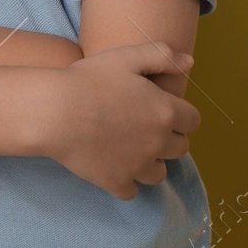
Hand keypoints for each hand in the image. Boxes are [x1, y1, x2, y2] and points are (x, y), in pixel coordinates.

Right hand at [43, 42, 199, 199]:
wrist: (54, 111)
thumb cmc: (89, 80)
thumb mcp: (126, 57)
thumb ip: (162, 55)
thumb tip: (189, 62)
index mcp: (165, 112)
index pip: (193, 121)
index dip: (180, 115)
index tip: (162, 109)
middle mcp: (157, 143)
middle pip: (180, 149)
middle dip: (168, 139)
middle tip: (145, 127)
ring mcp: (137, 166)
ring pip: (159, 174)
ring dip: (150, 163)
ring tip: (131, 149)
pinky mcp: (116, 182)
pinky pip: (131, 192)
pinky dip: (125, 182)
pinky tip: (113, 166)